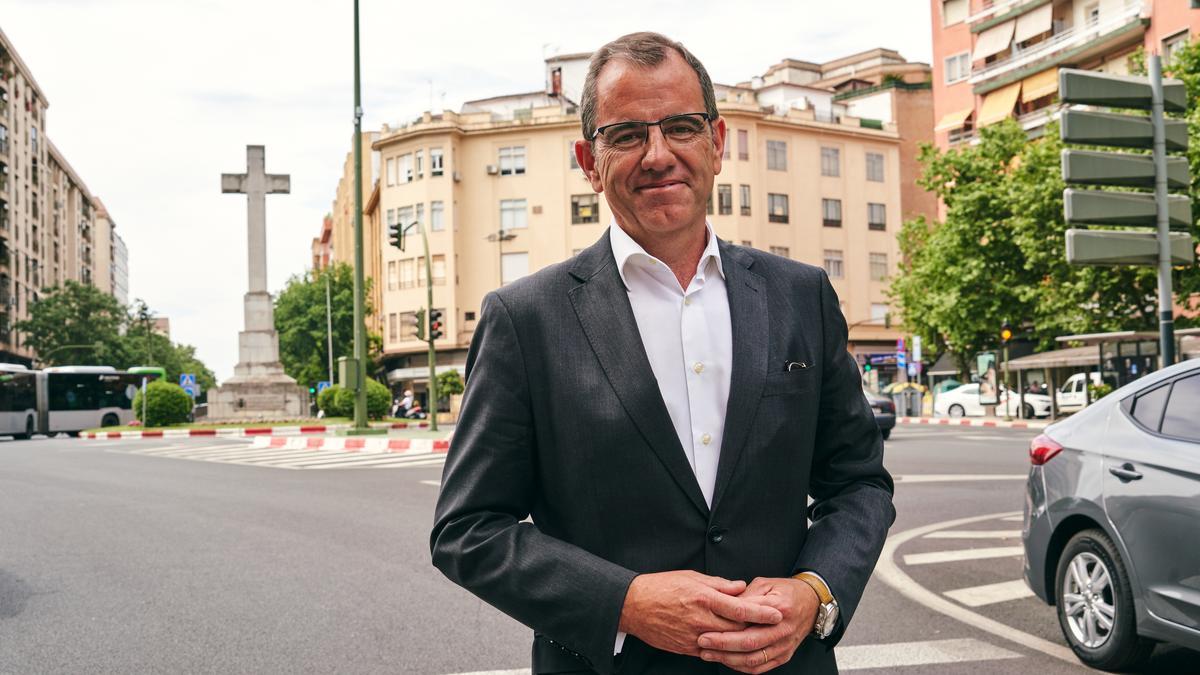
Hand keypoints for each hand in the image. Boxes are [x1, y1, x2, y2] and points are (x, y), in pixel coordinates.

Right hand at [619, 571, 783, 656]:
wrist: (633, 606)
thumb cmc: (661, 587)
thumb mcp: (691, 577)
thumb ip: (719, 584)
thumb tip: (740, 587)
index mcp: (703, 598)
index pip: (740, 608)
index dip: (761, 612)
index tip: (777, 614)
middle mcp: (700, 619)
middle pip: (738, 628)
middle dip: (757, 627)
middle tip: (772, 624)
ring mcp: (693, 636)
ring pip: (727, 643)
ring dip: (742, 639)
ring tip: (755, 633)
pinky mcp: (687, 648)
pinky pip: (712, 651)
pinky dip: (725, 648)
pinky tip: (732, 643)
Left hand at [695, 577, 819, 672]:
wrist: (811, 603)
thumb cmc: (786, 591)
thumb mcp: (765, 584)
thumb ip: (745, 596)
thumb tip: (724, 604)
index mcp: (779, 608)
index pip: (749, 621)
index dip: (725, 627)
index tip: (706, 626)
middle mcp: (783, 630)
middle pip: (750, 643)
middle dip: (723, 645)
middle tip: (703, 642)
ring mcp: (785, 646)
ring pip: (753, 659)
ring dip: (728, 659)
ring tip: (709, 654)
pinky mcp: (784, 656)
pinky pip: (760, 667)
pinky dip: (741, 667)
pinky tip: (726, 661)